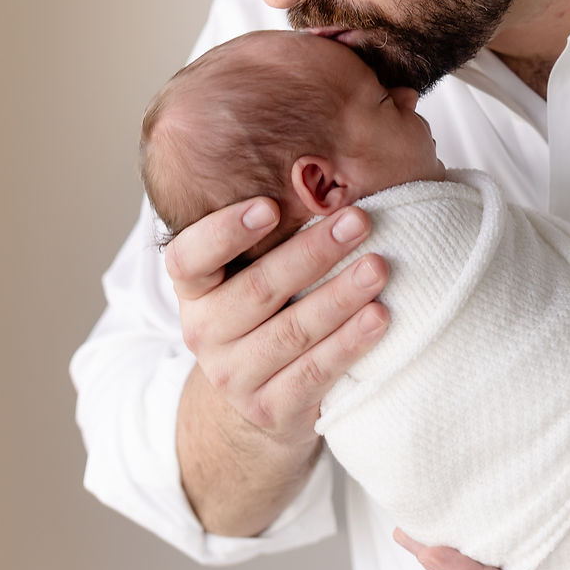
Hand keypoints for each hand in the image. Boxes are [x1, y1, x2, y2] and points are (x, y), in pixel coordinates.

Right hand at [165, 198, 388, 451]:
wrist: (259, 401)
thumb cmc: (267, 311)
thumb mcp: (251, 270)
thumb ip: (275, 227)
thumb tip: (328, 160)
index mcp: (195, 289)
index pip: (189, 257)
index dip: (224, 231)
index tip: (269, 205)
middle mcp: (204, 332)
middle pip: (258, 290)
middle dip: (313, 252)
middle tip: (358, 220)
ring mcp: (235, 376)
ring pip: (292, 331)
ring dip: (340, 296)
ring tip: (379, 267)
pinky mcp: (271, 409)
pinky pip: (314, 372)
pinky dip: (349, 343)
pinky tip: (380, 317)